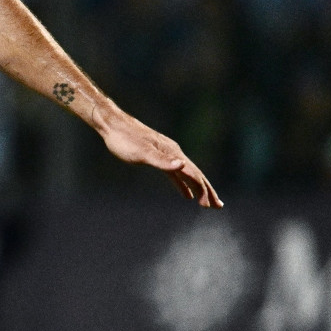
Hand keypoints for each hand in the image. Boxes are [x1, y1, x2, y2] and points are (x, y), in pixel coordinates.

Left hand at [98, 110, 223, 207]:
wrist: (112, 124)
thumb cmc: (124, 139)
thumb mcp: (141, 152)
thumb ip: (161, 160)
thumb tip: (182, 165)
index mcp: (172, 152)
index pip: (194, 174)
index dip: (203, 190)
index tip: (210, 206)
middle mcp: (173, 152)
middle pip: (196, 174)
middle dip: (207, 191)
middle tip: (218, 207)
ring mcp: (166, 154)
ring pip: (187, 174)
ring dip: (198, 188)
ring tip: (206, 203)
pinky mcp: (157, 156)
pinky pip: (175, 173)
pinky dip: (183, 184)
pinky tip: (186, 194)